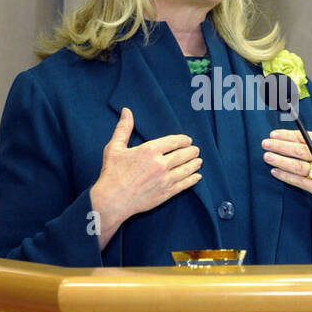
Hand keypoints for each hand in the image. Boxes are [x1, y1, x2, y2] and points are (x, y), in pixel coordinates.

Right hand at [90, 108, 201, 232]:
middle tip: (196, 150)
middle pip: (183, 155)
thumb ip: (123, 129)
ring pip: (186, 169)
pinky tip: (197, 177)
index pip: (173, 141)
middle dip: (191, 152)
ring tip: (199, 161)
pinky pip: (184, 184)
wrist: (112, 200)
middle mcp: (160, 164)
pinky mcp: (166, 193)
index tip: (188, 140)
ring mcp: (165, 179)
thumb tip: (127, 111)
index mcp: (149, 150)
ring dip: (194, 164)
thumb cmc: (112, 173)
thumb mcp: (114, 148)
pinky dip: (192, 180)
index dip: (183, 140)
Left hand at [260, 99, 311, 218]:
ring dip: (281, 161)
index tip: (273, 134)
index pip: (306, 138)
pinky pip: (300, 181)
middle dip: (280, 146)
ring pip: (299, 166)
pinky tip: (275, 171)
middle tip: (265, 143)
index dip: (288, 135)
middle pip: (300, 150)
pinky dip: (286, 177)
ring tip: (267, 156)